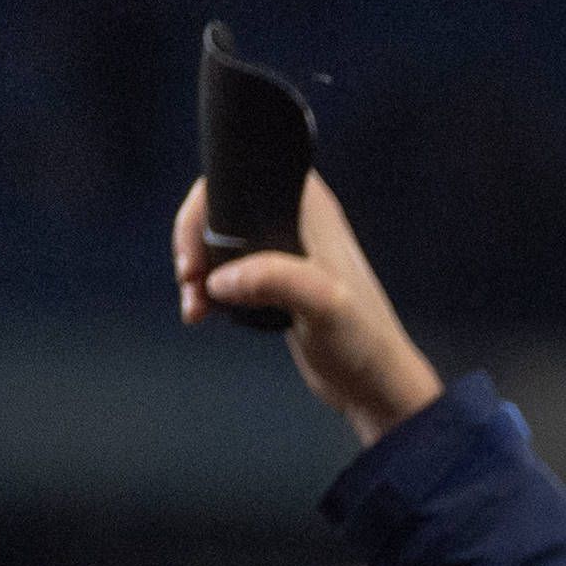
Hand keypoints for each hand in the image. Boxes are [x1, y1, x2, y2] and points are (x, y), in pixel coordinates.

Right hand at [175, 171, 441, 446]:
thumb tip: (220, 279)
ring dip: (197, 273)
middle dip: (193, 245)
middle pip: (218, 211)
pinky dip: (208, 290)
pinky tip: (203, 313)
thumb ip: (276, 280)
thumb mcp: (324, 305)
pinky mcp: (276, 282)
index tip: (196, 253)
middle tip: (190, 282)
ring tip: (196, 308)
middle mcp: (295, 220)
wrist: (375, 388)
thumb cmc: (364, 344)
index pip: (239, 177)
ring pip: (218, 244)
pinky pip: (227, 272)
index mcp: (310, 207)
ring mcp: (285, 252)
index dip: (204, 206)